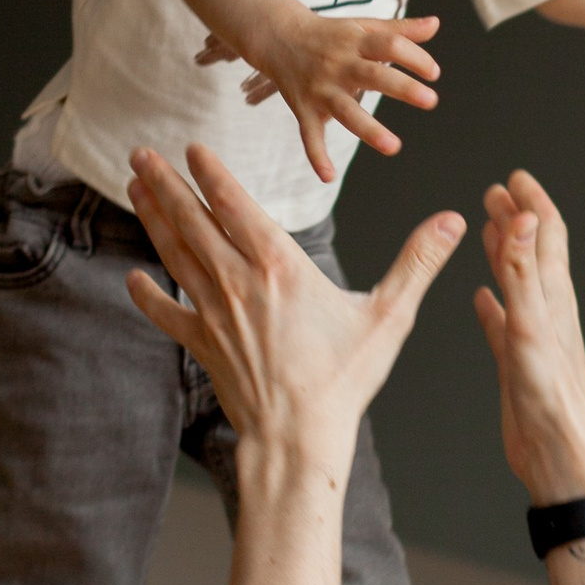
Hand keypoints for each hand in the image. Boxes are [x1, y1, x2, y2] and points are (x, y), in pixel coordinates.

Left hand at [127, 145, 461, 460]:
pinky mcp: (202, 345)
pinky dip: (148, 295)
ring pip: (175, 255)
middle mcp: (238, 282)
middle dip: (165, 184)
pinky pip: (167, 313)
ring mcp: (214, 313)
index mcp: (279, 266)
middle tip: (141, 156)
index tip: (191, 148)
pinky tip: (132, 279)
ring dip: (153, 219)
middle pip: (193, 221)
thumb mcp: (389, 316)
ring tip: (135, 189)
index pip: (235, 205)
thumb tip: (452, 221)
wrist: (298, 437)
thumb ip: (418, 262)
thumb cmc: (342, 380)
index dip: (211, 173)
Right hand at [244, 7, 442, 184]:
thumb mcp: (362, 26)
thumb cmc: (330, 35)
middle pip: (373, 75)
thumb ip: (399, 30)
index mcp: (356, 43)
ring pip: (345, 110)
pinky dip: (316, 155)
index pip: (389, 45)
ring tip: (393, 147)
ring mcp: (320, 89)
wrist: (279, 37)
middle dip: (402, 88)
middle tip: (431, 101)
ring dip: (368, 129)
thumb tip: (435, 24)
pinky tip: (329, 176)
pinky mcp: (304, 109)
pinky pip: (309, 134)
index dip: (414, 57)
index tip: (433, 73)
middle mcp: (338, 65)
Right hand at [473, 172, 584, 505]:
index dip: (533, 203)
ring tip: (490, 229)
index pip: (545, 234)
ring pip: (518, 282)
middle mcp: (546, 310)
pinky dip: (492, 304)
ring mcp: (533, 335)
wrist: (558, 453)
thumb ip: (523, 272)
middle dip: (516, 218)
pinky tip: (481, 300)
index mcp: (552, 296)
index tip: (517, 178)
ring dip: (505, 252)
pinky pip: (502, 323)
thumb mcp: (531, 326)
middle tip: (498, 192)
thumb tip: (523, 220)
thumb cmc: (552, 399)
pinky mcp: (518, 362)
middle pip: (532, 250)